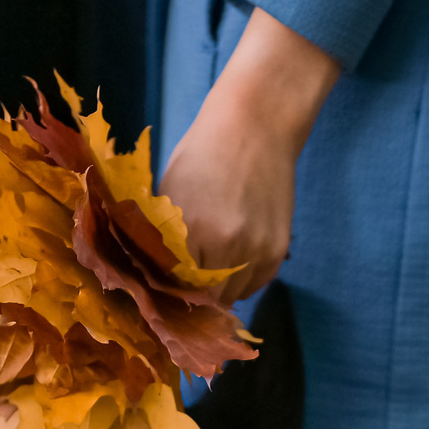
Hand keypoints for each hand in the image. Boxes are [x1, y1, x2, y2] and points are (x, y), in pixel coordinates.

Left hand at [159, 8, 341, 299]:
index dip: (167, 295)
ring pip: (231, 299)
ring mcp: (257, 252)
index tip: (161, 295)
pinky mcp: (277, 252)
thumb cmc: (202, 155)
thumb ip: (162, 241)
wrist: (256, 126)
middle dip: (192, 298)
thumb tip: (151, 281)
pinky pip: (254, 286)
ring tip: (209, 267)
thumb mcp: (169, 195)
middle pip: (204, 302)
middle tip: (183, 287)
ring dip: (217, 291)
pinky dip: (240, 281)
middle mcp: (227, 247)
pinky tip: (232, 256)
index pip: (173, 290)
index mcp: (191, 231)